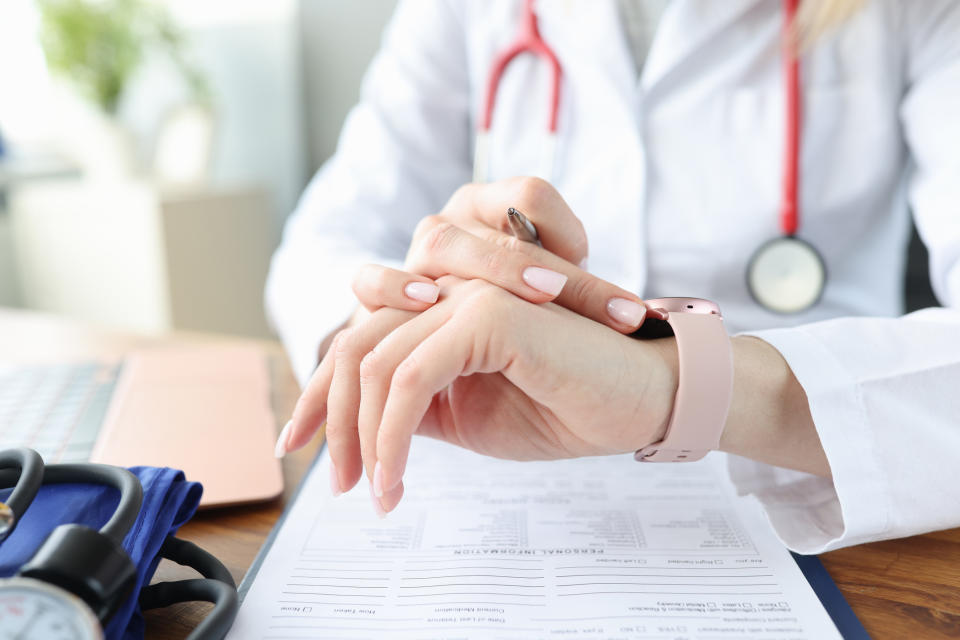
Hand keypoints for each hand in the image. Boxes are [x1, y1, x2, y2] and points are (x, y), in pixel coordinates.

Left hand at [283, 277, 678, 515]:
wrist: (642, 401)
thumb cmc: (565, 403)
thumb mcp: (469, 411)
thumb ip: (417, 401)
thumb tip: (359, 422)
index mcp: (441, 307)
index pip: (359, 338)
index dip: (320, 393)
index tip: (299, 445)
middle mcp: (448, 288)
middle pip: (353, 344)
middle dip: (329, 418)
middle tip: (340, 482)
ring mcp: (469, 293)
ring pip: (372, 360)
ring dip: (363, 437)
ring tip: (377, 491)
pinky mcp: (491, 313)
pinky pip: (410, 376)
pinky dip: (392, 434)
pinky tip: (397, 480)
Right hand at [350, 177, 664, 331]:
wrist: (468, 354)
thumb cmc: (524, 327)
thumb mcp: (558, 306)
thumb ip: (579, 299)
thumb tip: (646, 319)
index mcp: (498, 210)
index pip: (529, 196)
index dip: (559, 230)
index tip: (587, 273)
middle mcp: (454, 225)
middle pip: (480, 229)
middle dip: (520, 267)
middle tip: (557, 296)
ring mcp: (414, 257)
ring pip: (433, 244)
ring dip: (452, 274)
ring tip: (464, 297)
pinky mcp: (379, 297)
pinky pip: (371, 283)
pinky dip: (391, 289)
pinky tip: (425, 304)